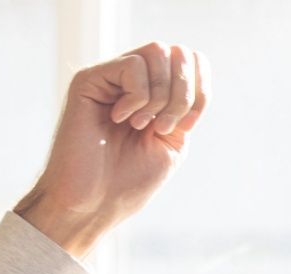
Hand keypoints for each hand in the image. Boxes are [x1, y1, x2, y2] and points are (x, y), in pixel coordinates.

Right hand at [14, 42, 209, 257]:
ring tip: (142, 126)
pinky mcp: (89, 79)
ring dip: (163, 96)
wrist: (92, 204)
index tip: (187, 126)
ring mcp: (110, 77)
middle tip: (164, 128)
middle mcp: (133, 81)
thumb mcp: (172, 143)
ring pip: (158, 52)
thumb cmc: (128, 182)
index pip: (192, 60)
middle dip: (184, 93)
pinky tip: (121, 119)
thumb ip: (184, 106)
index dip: (201, 89)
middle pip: (178, 52)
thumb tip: (189, 65)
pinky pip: (133, 65)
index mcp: (155, 95)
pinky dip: (138, 97)